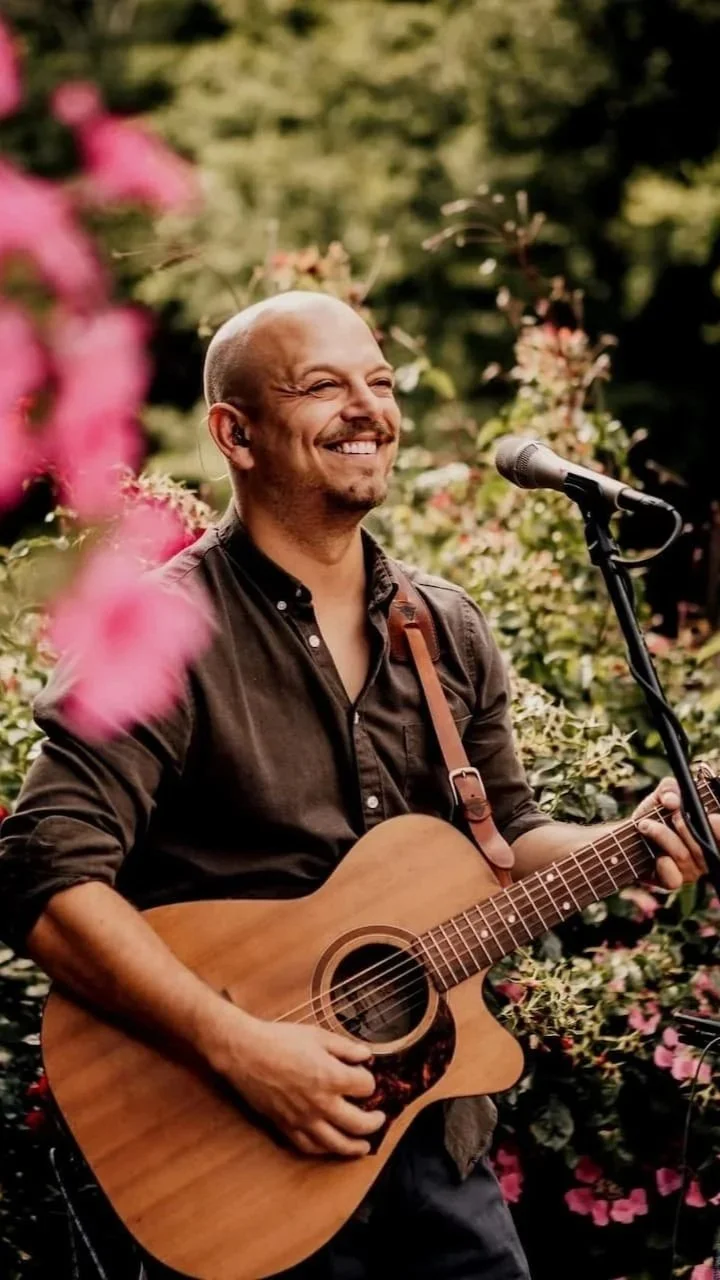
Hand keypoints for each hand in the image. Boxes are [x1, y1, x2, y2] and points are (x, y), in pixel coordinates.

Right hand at [215, 1015, 384, 1157]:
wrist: (245, 1052)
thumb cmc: (280, 1040)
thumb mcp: (317, 1035)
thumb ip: (345, 1047)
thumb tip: (366, 1055)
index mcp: (331, 1077)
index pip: (366, 1087)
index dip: (370, 1081)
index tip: (366, 1077)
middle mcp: (321, 1104)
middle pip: (359, 1123)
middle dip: (375, 1122)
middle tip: (380, 1119)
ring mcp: (303, 1120)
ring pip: (337, 1144)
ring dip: (355, 1147)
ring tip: (365, 1146)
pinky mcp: (286, 1127)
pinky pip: (309, 1147)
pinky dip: (324, 1150)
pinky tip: (331, 1147)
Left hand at [632, 778, 714, 888]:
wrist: (633, 831)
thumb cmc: (656, 811)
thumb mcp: (663, 794)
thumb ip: (670, 789)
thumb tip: (672, 801)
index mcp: (711, 834)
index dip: (719, 829)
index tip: (710, 817)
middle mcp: (706, 855)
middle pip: (703, 847)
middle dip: (686, 828)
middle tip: (672, 815)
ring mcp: (691, 871)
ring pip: (684, 857)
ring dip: (664, 837)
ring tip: (646, 825)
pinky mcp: (672, 881)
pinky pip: (673, 880)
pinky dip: (664, 866)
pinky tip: (657, 856)